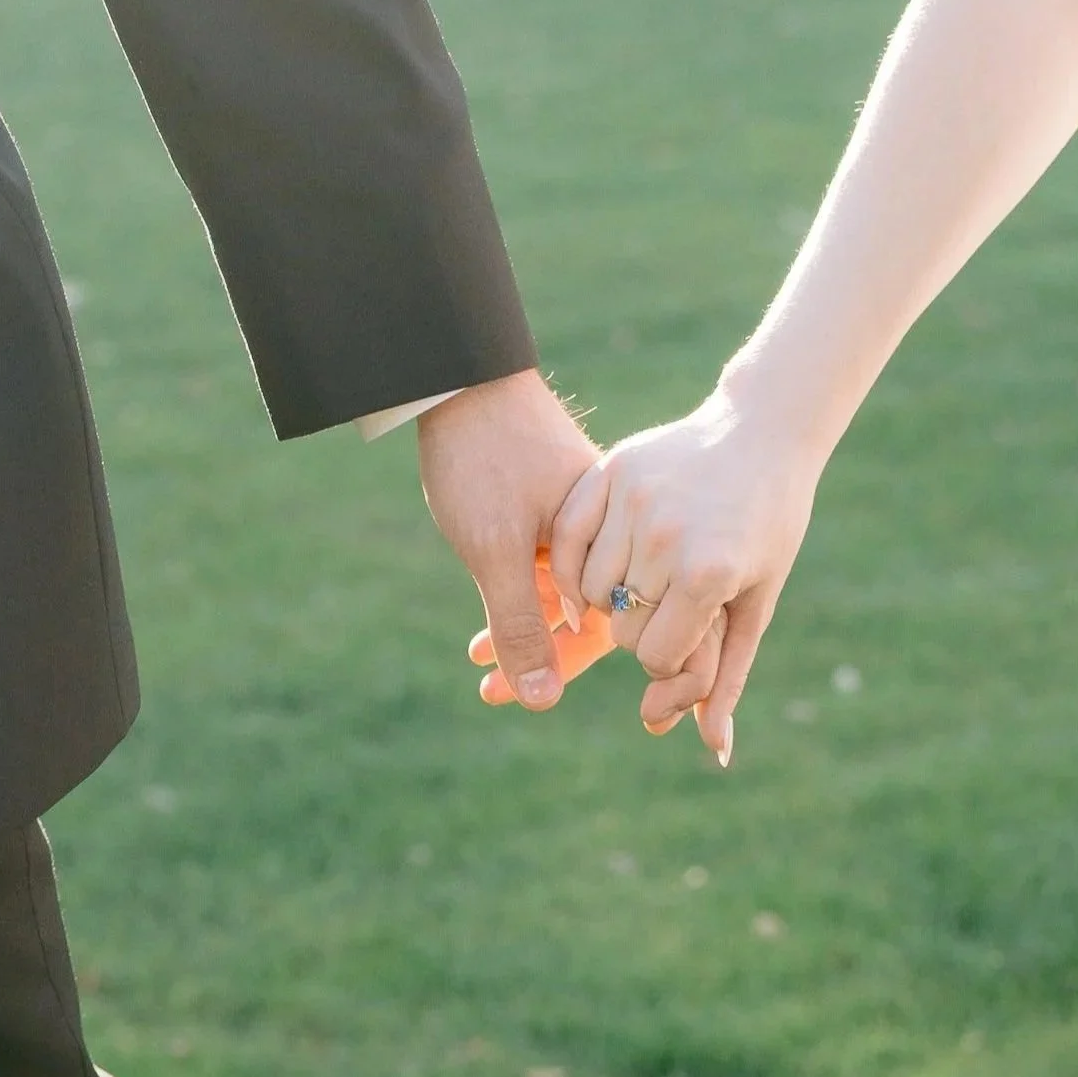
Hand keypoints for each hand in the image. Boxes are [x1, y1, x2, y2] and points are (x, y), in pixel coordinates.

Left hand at [416, 369, 597, 710]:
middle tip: (489, 693)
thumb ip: (521, 626)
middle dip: (545, 660)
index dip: (578, 669)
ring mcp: (585, 521)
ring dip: (525, 633)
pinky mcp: (555, 509)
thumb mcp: (497, 551)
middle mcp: (609, 532)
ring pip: (565, 598)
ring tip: (479, 664)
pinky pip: (549, 574)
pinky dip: (520, 602)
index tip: (535, 700)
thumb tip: (542, 701)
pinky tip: (483, 623)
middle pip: (593, 617)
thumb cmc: (483, 458)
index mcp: (614, 538)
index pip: (617, 625)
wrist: (460, 375)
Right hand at [548, 391, 821, 763]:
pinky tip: (593, 566)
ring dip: (608, 598)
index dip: (670, 659)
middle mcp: (666, 538)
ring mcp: (634, 500)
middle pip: (622, 629)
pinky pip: (567, 539)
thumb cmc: (770, 526)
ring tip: (639, 581)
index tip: (689, 634)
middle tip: (666, 605)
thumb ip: (729, 677)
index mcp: (707, 575)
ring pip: (589, 591)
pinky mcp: (610, 469)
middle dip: (642, 630)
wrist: (762, 433)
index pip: (656, 657)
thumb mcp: (756, 602)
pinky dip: (572, 562)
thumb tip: (717, 753)